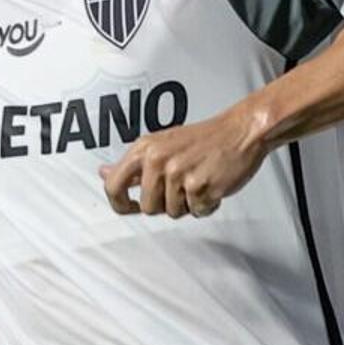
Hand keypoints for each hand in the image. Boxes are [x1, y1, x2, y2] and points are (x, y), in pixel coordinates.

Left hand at [101, 102, 271, 216]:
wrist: (240, 131)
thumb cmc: (204, 139)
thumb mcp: (161, 144)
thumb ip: (134, 164)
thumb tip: (103, 173)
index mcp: (145, 149)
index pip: (113, 185)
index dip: (119, 203)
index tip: (128, 207)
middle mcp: (158, 160)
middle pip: (148, 207)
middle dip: (165, 204)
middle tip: (182, 188)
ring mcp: (179, 175)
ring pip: (173, 212)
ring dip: (188, 204)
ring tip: (199, 182)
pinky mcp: (200, 187)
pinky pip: (196, 212)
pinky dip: (206, 205)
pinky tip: (212, 185)